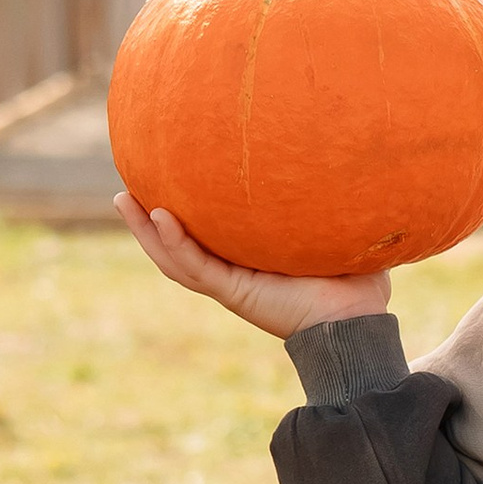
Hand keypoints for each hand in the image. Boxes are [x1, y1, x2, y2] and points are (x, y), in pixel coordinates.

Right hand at [114, 191, 393, 338]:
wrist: (360, 324)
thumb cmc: (357, 282)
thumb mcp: (334, 232)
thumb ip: (324, 203)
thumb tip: (337, 159)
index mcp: (252, 262)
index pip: (207, 236)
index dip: (183, 214)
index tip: (164, 179)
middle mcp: (236, 274)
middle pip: (178, 247)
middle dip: (147, 220)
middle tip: (123, 188)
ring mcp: (233, 285)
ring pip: (175, 258)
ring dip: (146, 231)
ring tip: (122, 198)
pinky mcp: (237, 293)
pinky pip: (197, 266)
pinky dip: (175, 244)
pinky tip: (160, 216)